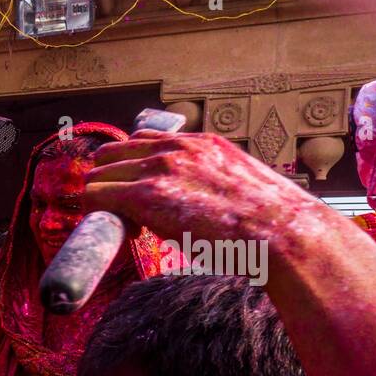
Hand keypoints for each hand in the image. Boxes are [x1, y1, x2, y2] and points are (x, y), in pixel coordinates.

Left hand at [84, 129, 320, 250]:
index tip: (142, 198)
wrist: (281, 232)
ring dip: (103, 202)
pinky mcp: (145, 195)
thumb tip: (203, 202)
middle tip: (126, 215)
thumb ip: (211, 182)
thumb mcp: (239, 185)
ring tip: (128, 227)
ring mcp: (158, 168)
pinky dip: (96, 215)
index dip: (132, 170)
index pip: (143, 141)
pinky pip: (95, 196)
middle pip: (111, 154)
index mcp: (200, 142)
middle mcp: (175, 147)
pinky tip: (125, 233)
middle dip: (109, 183)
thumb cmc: (268, 221)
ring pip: (96, 176)